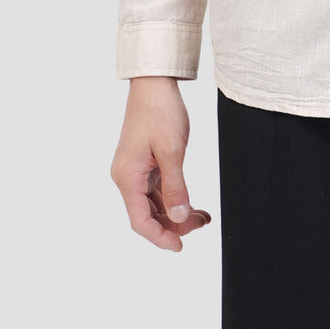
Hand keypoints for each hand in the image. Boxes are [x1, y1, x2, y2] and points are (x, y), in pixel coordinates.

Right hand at [111, 76, 212, 250]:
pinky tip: (192, 202)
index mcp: (127, 177)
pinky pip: (156, 189)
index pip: (140, 221)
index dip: (160, 237)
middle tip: (201, 225)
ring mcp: (135, 170)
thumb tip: (178, 217)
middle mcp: (127, 176)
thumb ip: (175, 186)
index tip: (180, 246)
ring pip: (154, 203)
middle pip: (147, 214)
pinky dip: (173, 197)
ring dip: (176, 211)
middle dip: (173, 224)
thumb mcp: (172, 150)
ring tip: (202, 216)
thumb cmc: (159, 111)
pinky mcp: (144, 162)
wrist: (154, 83)